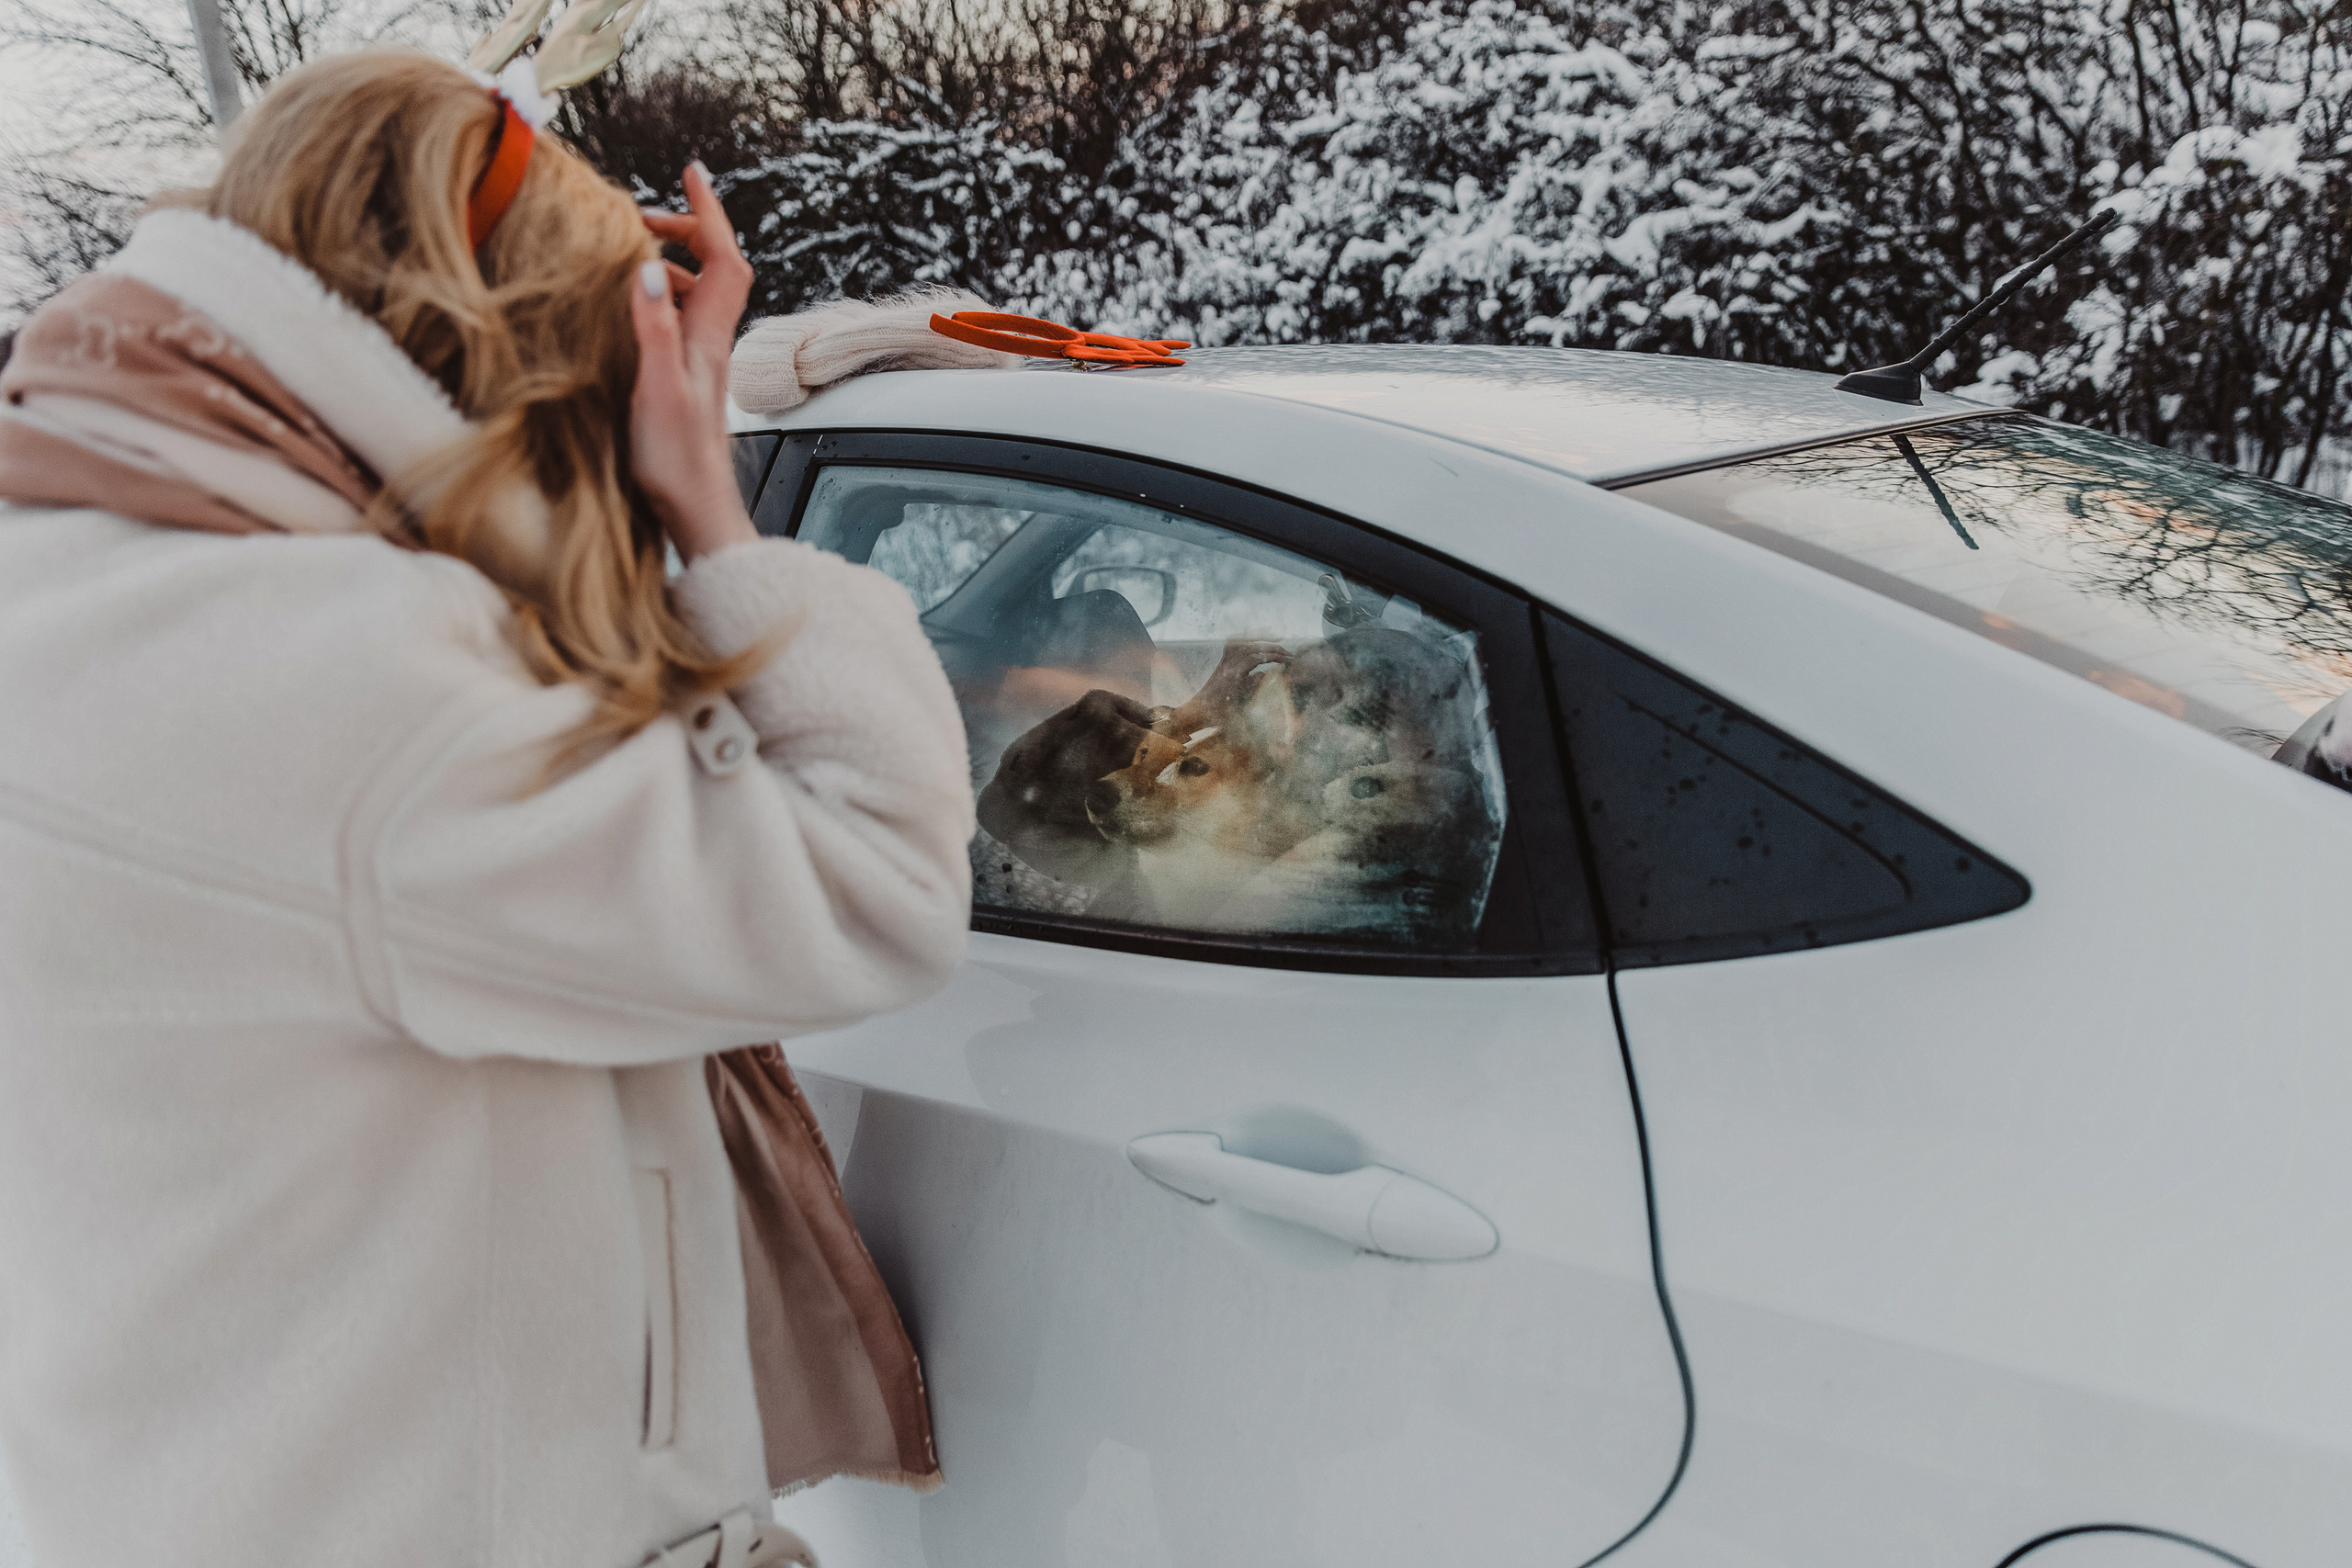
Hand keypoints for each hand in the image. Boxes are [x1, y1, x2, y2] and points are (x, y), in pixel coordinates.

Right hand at [629, 161, 758, 559]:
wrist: (695, 513)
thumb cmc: (675, 462)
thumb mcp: (656, 389)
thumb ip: (652, 328)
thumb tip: (652, 268)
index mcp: (706, 338)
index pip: (724, 258)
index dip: (709, 212)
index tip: (692, 172)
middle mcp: (710, 345)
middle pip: (717, 269)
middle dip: (687, 231)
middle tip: (643, 217)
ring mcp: (700, 364)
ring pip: (699, 296)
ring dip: (673, 264)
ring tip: (631, 254)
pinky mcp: (685, 383)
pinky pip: (682, 323)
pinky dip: (662, 299)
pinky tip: (634, 310)